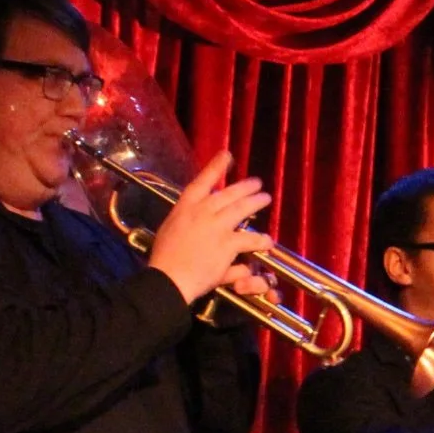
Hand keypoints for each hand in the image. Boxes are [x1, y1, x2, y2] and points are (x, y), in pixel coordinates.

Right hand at [146, 151, 272, 303]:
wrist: (168, 277)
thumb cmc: (165, 258)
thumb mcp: (171, 231)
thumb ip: (188, 222)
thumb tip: (200, 220)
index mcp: (184, 207)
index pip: (202, 181)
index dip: (215, 167)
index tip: (227, 155)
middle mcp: (201, 212)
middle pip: (228, 194)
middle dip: (245, 186)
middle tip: (257, 183)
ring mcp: (215, 227)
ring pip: (241, 209)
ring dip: (256, 202)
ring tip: (266, 199)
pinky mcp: (227, 244)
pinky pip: (249, 239)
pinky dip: (260, 239)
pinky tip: (267, 240)